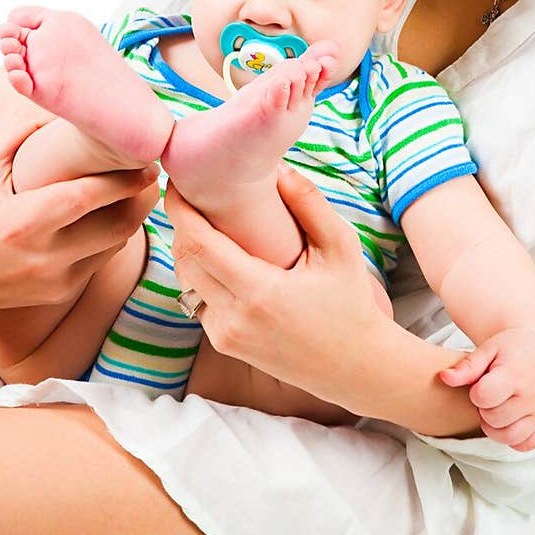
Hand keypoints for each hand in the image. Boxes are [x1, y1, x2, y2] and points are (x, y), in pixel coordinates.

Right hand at [0, 115, 158, 311]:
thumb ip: (17, 138)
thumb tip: (54, 114)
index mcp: (24, 222)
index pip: (88, 199)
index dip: (123, 181)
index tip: (147, 164)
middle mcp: (45, 256)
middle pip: (115, 227)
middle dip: (140, 200)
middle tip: (150, 177)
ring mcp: (55, 279)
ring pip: (114, 246)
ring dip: (129, 219)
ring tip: (136, 194)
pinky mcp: (59, 293)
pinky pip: (99, 262)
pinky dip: (110, 240)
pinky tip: (109, 218)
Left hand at [168, 161, 388, 412]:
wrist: (356, 366)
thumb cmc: (351, 303)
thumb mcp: (341, 247)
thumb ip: (310, 203)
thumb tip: (278, 168)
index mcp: (258, 293)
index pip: (198, 244)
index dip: (180, 209)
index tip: (178, 181)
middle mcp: (233, 319)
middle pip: (183, 260)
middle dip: (181, 223)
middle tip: (191, 192)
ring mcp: (225, 336)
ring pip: (185, 282)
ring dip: (188, 249)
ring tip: (204, 219)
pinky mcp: (226, 345)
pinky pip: (197, 301)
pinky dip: (200, 274)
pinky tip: (217, 255)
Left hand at [438, 324, 534, 451]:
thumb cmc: (509, 347)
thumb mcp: (487, 349)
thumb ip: (466, 367)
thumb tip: (444, 378)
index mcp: (515, 374)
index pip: (484, 397)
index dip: (476, 393)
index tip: (481, 383)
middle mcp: (533, 395)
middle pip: (494, 419)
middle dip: (485, 409)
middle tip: (489, 395)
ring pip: (510, 437)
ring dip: (496, 428)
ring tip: (496, 408)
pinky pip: (528, 444)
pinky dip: (515, 438)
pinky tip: (510, 421)